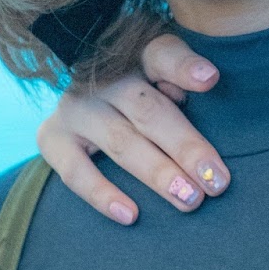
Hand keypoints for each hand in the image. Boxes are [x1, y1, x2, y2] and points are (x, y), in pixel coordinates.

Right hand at [35, 33, 230, 224]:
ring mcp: (75, 107)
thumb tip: (207, 80)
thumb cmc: (143, 88)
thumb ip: (183, 75)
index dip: (185, 67)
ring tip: (189, 199)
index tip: (211, 80)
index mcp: (137, 54)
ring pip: (121, 142)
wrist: (85, 93)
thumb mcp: (165, 73)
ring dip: (158, 174)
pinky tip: (130, 215)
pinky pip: (75, 171)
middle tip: (217, 182)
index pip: (162, 55)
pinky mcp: (51, 136)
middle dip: (186, 148)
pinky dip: (101, 194)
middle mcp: (102, 77)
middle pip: (149, 112)